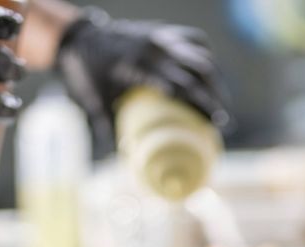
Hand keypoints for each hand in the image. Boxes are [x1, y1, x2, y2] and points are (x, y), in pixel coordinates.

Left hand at [56, 9, 230, 154]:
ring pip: (201, 56)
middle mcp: (155, 47)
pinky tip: (209, 78)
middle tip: (224, 122)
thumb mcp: (96, 102)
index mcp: (139, 65)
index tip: (214, 125)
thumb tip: (125, 158)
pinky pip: (195, 41)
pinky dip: (205, 58)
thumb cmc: (88, 74)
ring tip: (221, 104)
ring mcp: (162, 36)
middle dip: (215, 97)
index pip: (181, 86)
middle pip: (199, 71)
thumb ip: (110, 128)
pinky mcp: (164, 31)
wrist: (80, 38)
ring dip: (215, 80)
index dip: (202, 105)